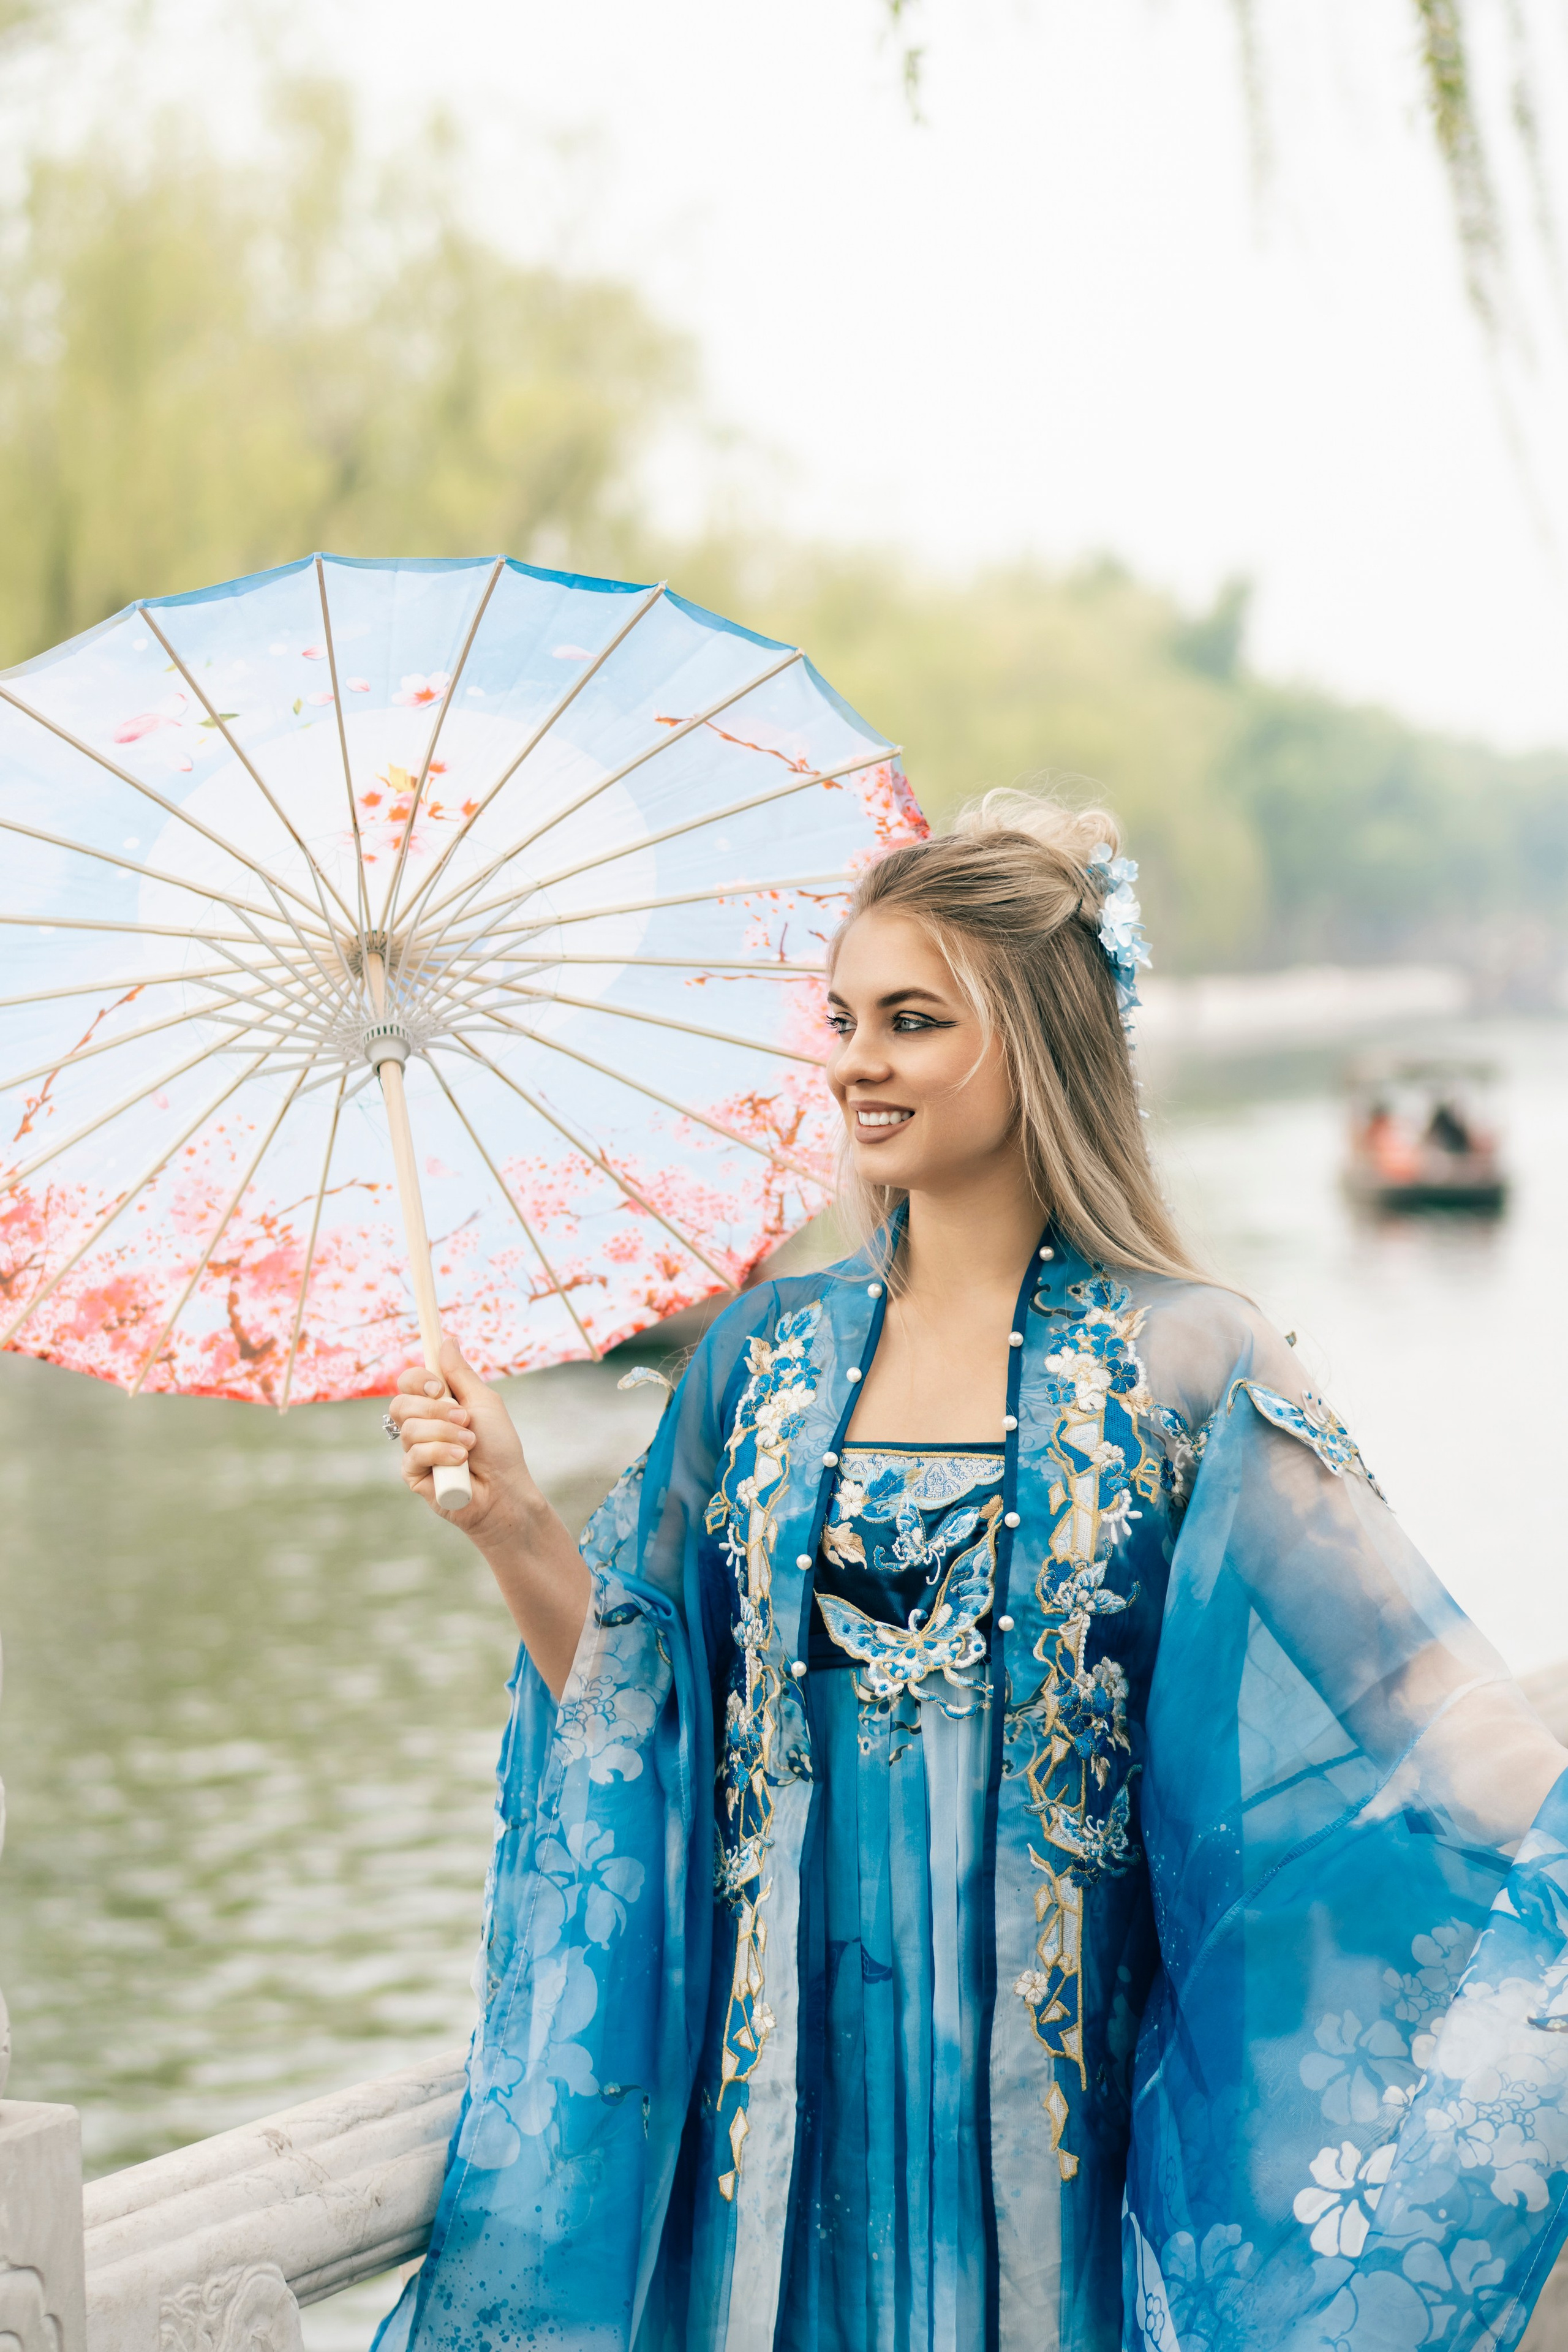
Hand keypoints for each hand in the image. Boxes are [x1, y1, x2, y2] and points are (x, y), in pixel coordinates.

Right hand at [388, 1333, 590, 1694]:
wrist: (506, 1491)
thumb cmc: (500, 1448)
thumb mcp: (484, 1403)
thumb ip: (460, 1375)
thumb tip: (446, 1340)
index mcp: (436, 1405)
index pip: (409, 1382)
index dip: (419, 1379)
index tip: (440, 1385)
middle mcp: (422, 1425)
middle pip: (401, 1402)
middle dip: (434, 1408)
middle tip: (464, 1418)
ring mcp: (415, 1450)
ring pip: (408, 1427)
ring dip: (445, 1432)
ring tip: (470, 1445)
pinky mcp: (413, 1475)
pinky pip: (413, 1454)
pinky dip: (440, 1453)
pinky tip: (460, 1461)